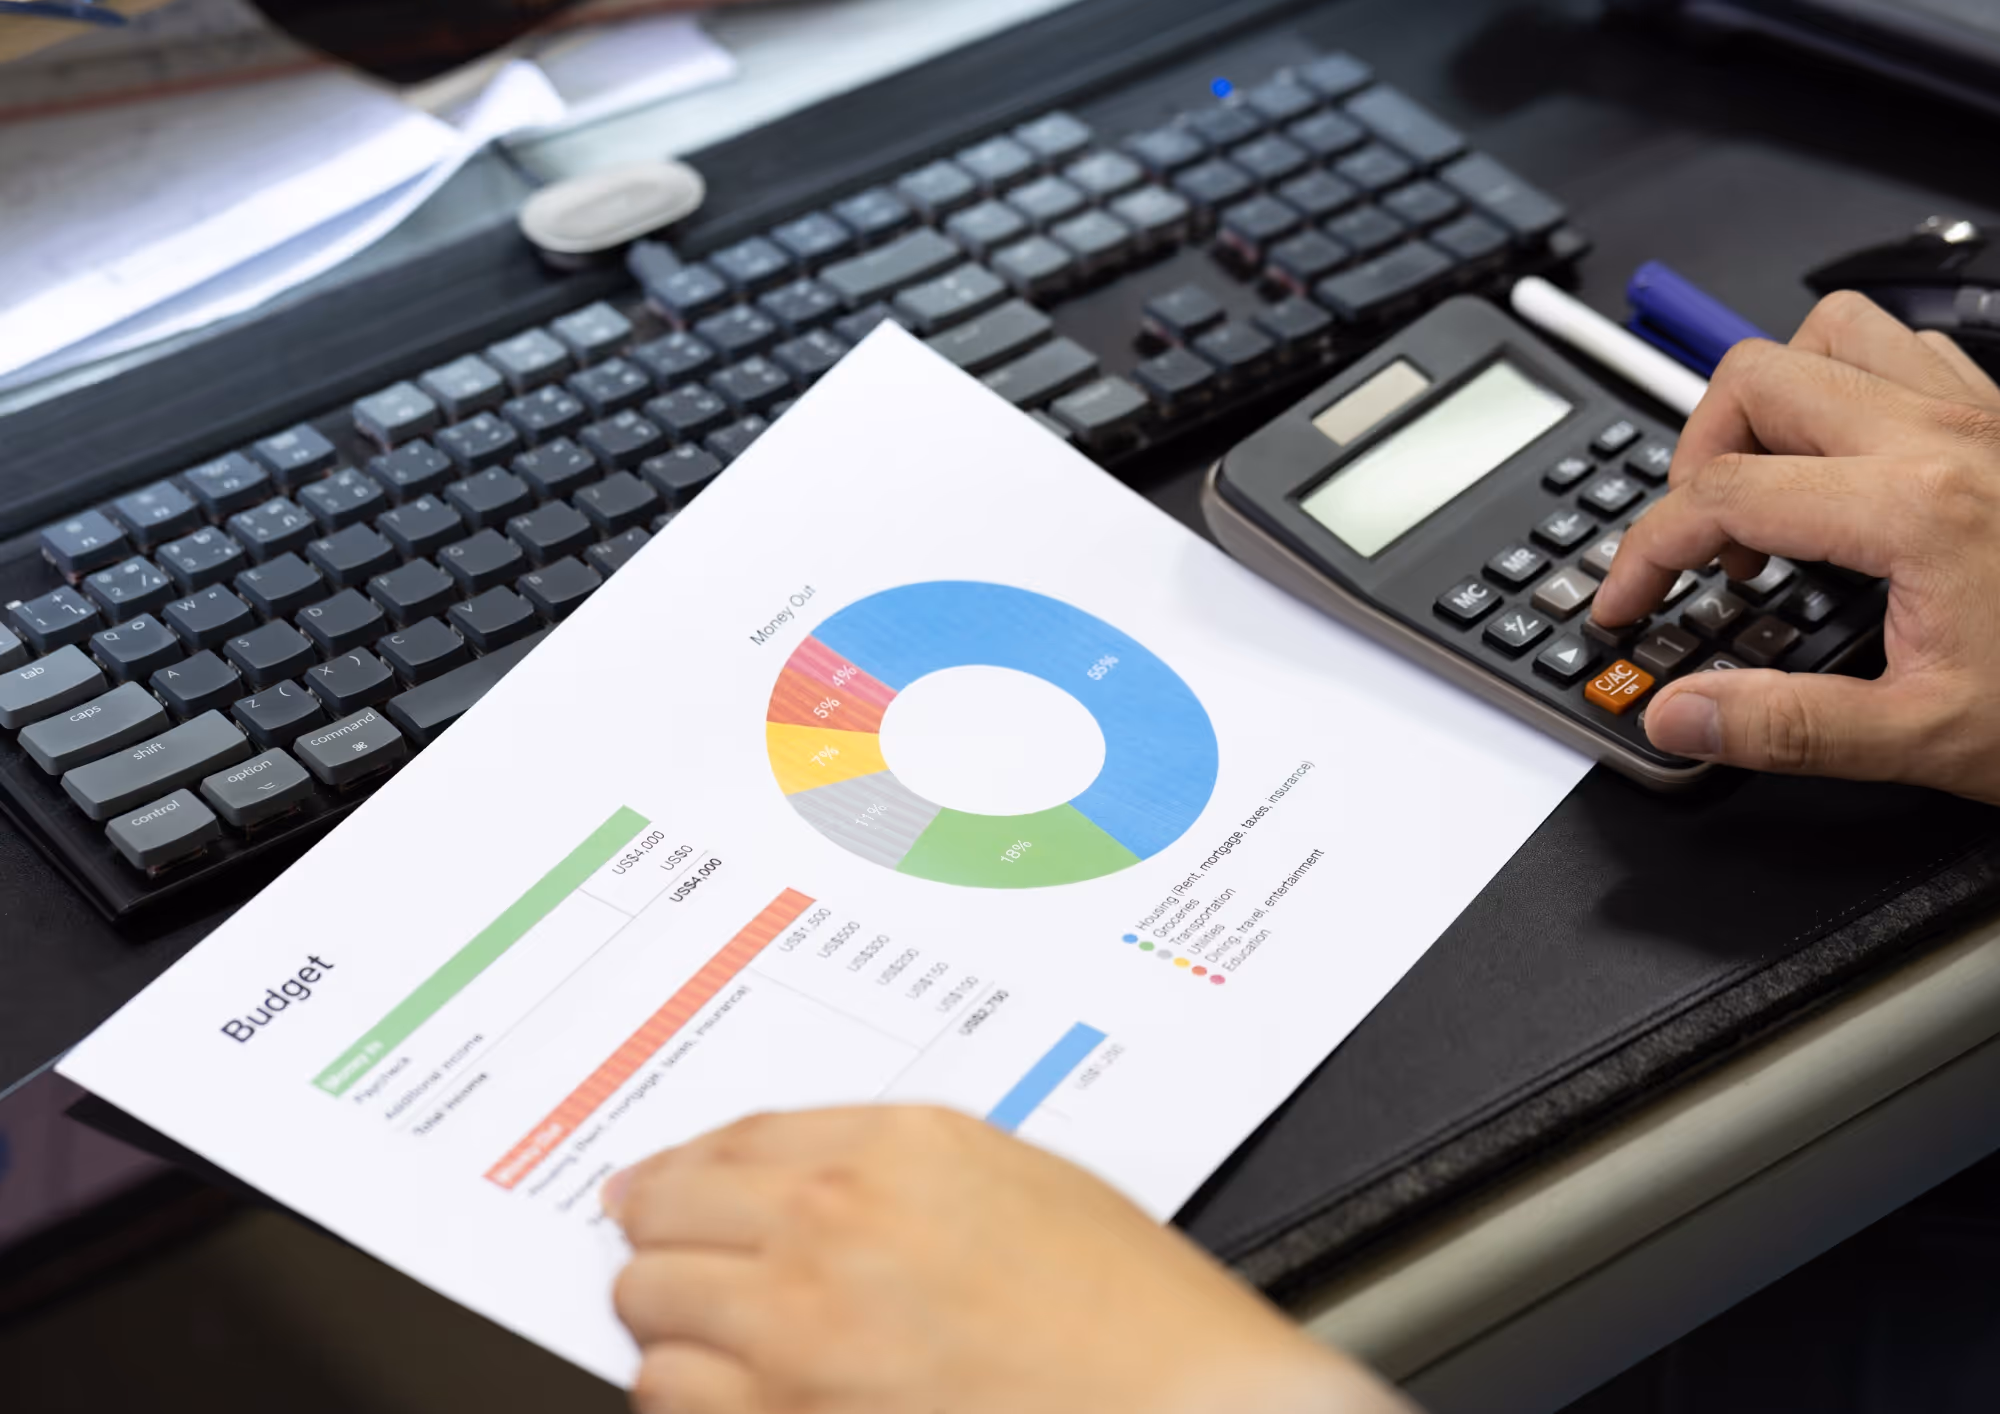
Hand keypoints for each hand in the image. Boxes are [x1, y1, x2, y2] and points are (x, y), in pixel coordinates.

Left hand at [605, 1106, 1412, 1413]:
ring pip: (649, 1314)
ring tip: (718, 1330)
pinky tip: (735, 1389)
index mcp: (894, 1153)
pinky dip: (689, 1392)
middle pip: (663, 1221)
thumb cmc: (1120, 1307)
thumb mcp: (1010, 1175)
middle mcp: (833, 1232)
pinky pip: (674, 1401)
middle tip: (681, 1258)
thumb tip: (770, 1169)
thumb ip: (881, 1157)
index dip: (675, 1170)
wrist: (1179, 1406)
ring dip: (672, 1319)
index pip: (723, 1143)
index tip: (653, 1188)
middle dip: (665, 1241)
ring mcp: (803, 1340)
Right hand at [1593, 292, 1999, 803]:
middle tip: (1699, 544)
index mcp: (1914, 508)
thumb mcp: (1926, 739)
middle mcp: (1946, 437)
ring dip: (1771, 401)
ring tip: (1766, 486)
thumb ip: (1784, 726)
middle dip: (1694, 459)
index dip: (1643, 553)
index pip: (1720, 496)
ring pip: (1832, 335)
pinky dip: (1849, 388)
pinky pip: (1907, 351)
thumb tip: (1678, 715)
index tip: (1626, 604)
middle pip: (1753, 380)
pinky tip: (1847, 465)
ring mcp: (1984, 414)